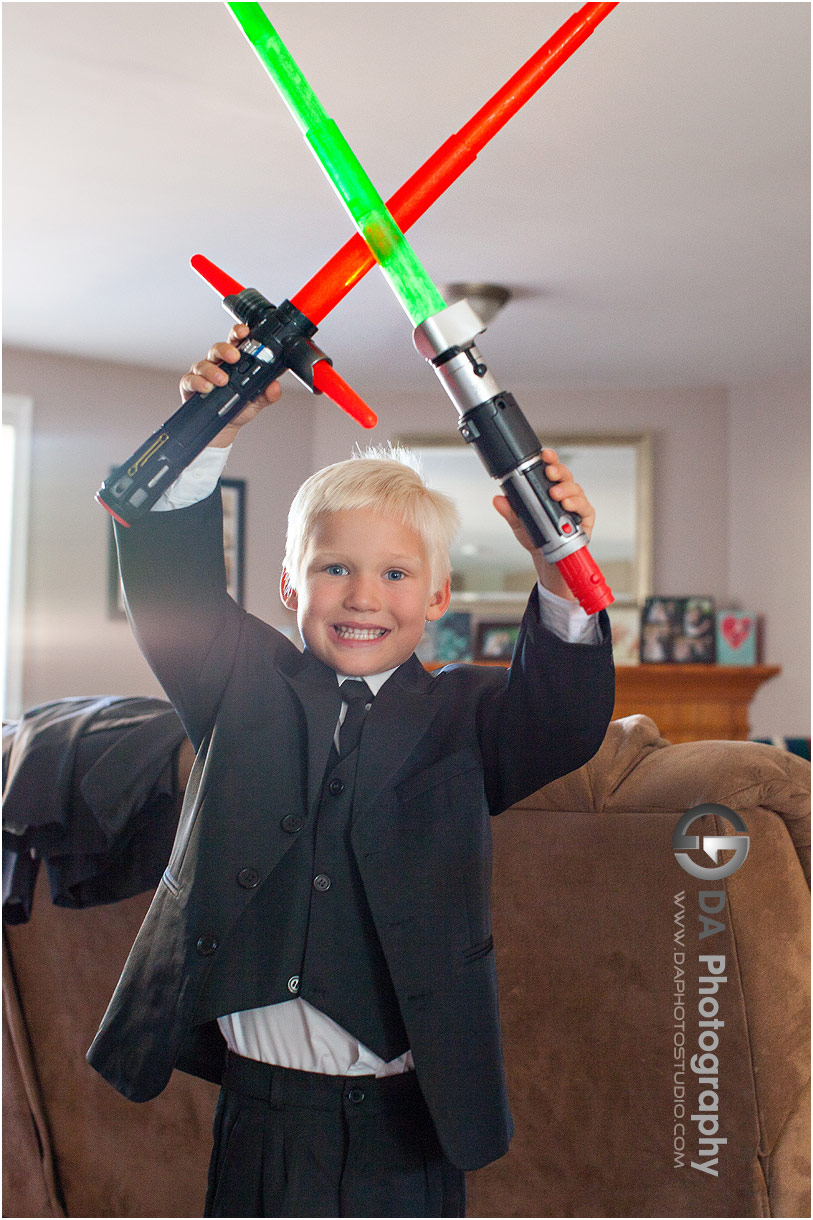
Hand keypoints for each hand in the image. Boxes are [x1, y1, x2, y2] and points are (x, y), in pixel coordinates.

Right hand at [178, 323, 281, 446]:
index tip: (245, 331)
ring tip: (222, 380)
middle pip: (217, 349)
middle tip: (235, 357)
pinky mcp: (190, 386)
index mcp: (234, 362)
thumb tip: (275, 386)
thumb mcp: (256, 401)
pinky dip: (198, 383)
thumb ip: (267, 394)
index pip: (235, 342)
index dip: (238, 333)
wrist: (224, 427)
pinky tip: (207, 388)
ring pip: (203, 364)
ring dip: (213, 371)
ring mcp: (202, 374)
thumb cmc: (238, 407)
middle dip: (225, 350)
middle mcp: (217, 364)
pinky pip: (190, 380)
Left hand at [492, 448, 595, 599]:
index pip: (551, 469)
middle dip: (557, 471)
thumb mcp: (519, 523)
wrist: (547, 559)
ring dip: (565, 489)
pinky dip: (577, 504)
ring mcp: (576, 504)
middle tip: (548, 473)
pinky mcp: (584, 518)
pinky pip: (584, 507)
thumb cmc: (537, 537)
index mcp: (549, 489)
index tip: (544, 455)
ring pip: (575, 489)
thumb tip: (498, 499)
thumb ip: (510, 511)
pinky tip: (568, 505)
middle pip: (565, 475)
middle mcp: (564, 493)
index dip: (550, 459)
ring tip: (555, 494)